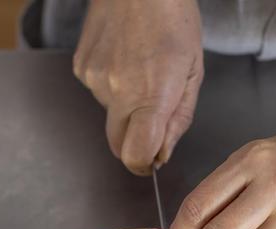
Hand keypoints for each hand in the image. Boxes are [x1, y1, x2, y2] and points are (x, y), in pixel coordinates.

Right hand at [73, 0, 203, 174]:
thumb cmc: (173, 18)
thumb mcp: (194, 71)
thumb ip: (179, 119)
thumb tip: (163, 153)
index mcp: (152, 94)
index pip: (136, 155)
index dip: (145, 164)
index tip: (152, 160)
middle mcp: (118, 91)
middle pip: (117, 146)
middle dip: (135, 143)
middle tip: (152, 120)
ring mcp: (95, 79)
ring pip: (110, 116)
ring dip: (126, 106)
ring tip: (141, 70)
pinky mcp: (81, 68)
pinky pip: (98, 93)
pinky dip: (112, 85)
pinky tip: (125, 59)